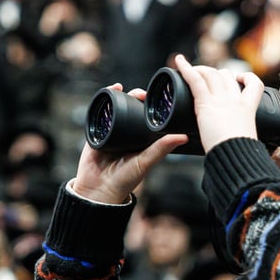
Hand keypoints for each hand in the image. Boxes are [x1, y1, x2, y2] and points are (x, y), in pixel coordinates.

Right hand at [71, 86, 187, 203]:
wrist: (98, 190)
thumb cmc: (124, 180)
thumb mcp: (145, 162)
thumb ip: (161, 149)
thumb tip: (183, 136)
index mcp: (141, 139)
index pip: (147, 117)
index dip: (151, 105)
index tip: (156, 97)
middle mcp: (127, 133)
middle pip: (131, 108)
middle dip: (135, 97)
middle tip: (140, 93)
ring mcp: (111, 131)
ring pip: (115, 108)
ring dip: (119, 96)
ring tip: (123, 88)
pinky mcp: (95, 132)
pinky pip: (98, 113)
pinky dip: (103, 101)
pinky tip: (109, 91)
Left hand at [172, 53, 262, 152]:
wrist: (236, 157)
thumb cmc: (239, 156)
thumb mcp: (244, 142)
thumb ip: (238, 137)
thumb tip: (232, 145)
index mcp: (248, 109)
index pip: (254, 84)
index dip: (246, 77)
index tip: (239, 79)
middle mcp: (236, 100)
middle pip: (227, 75)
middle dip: (216, 73)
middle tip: (205, 78)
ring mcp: (221, 100)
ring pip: (212, 74)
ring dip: (201, 70)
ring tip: (191, 70)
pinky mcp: (206, 103)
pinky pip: (195, 80)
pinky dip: (186, 69)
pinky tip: (179, 61)